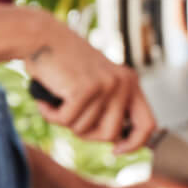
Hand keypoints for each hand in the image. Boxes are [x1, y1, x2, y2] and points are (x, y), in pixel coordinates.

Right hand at [22, 15, 154, 151]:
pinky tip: (46, 99)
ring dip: (65, 122)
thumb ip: (110, 107)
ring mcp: (105, 86)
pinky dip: (50, 115)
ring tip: (57, 100)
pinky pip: (65, 121)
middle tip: (71, 117)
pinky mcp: (84, 89)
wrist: (40, 37)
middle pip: (111, 135)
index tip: (116, 151)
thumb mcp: (97, 83)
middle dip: (88, 134)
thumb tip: (117, 142)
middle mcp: (123, 83)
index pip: (148, 125)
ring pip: (85, 130)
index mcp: (131, 83)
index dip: (135, 144)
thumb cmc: (64, 63)